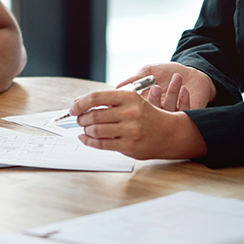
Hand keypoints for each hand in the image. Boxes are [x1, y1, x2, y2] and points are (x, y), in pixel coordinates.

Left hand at [70, 89, 207, 159]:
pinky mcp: (129, 146)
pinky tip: (86, 138)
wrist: (170, 133)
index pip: (96, 97)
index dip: (80, 103)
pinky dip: (89, 141)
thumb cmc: (147, 116)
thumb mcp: (132, 102)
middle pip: (94, 115)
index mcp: (129, 97)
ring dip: (86, 130)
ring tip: (85, 129)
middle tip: (78, 120)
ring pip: (96, 130)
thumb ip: (108, 102)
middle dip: (81, 118)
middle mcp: (130, 113)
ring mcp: (130, 130)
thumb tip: (79, 103)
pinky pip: (102, 144)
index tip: (73, 108)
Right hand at [117, 63, 215, 110]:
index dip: (135, 104)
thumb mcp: (149, 71)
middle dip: (154, 100)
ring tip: (176, 78)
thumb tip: (117, 87)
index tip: (136, 93)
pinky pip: (184, 113)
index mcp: (147, 103)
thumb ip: (135, 78)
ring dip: (172, 94)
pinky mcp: (188, 116)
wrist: (192, 73)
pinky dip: (184, 100)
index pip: (137, 109)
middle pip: (152, 115)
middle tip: (157, 87)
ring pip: (169, 112)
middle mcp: (158, 112)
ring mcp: (173, 115)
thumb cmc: (168, 71)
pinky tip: (184, 89)